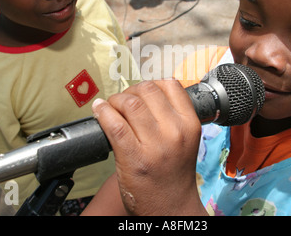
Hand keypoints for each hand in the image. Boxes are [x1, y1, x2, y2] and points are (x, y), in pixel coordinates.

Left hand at [92, 80, 206, 215]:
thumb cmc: (174, 173)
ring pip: (130, 103)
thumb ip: (172, 116)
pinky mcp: (133, 157)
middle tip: (123, 101)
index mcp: (190, 124)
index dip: (151, 84)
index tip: (141, 92)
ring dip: (115, 101)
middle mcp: (175, 132)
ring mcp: (155, 145)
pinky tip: (100, 111)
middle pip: (147, 90)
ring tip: (112, 108)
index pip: (171, 85)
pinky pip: (114, 124)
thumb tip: (145, 93)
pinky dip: (103, 113)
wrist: (171, 207)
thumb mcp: (185, 140)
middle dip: (130, 91)